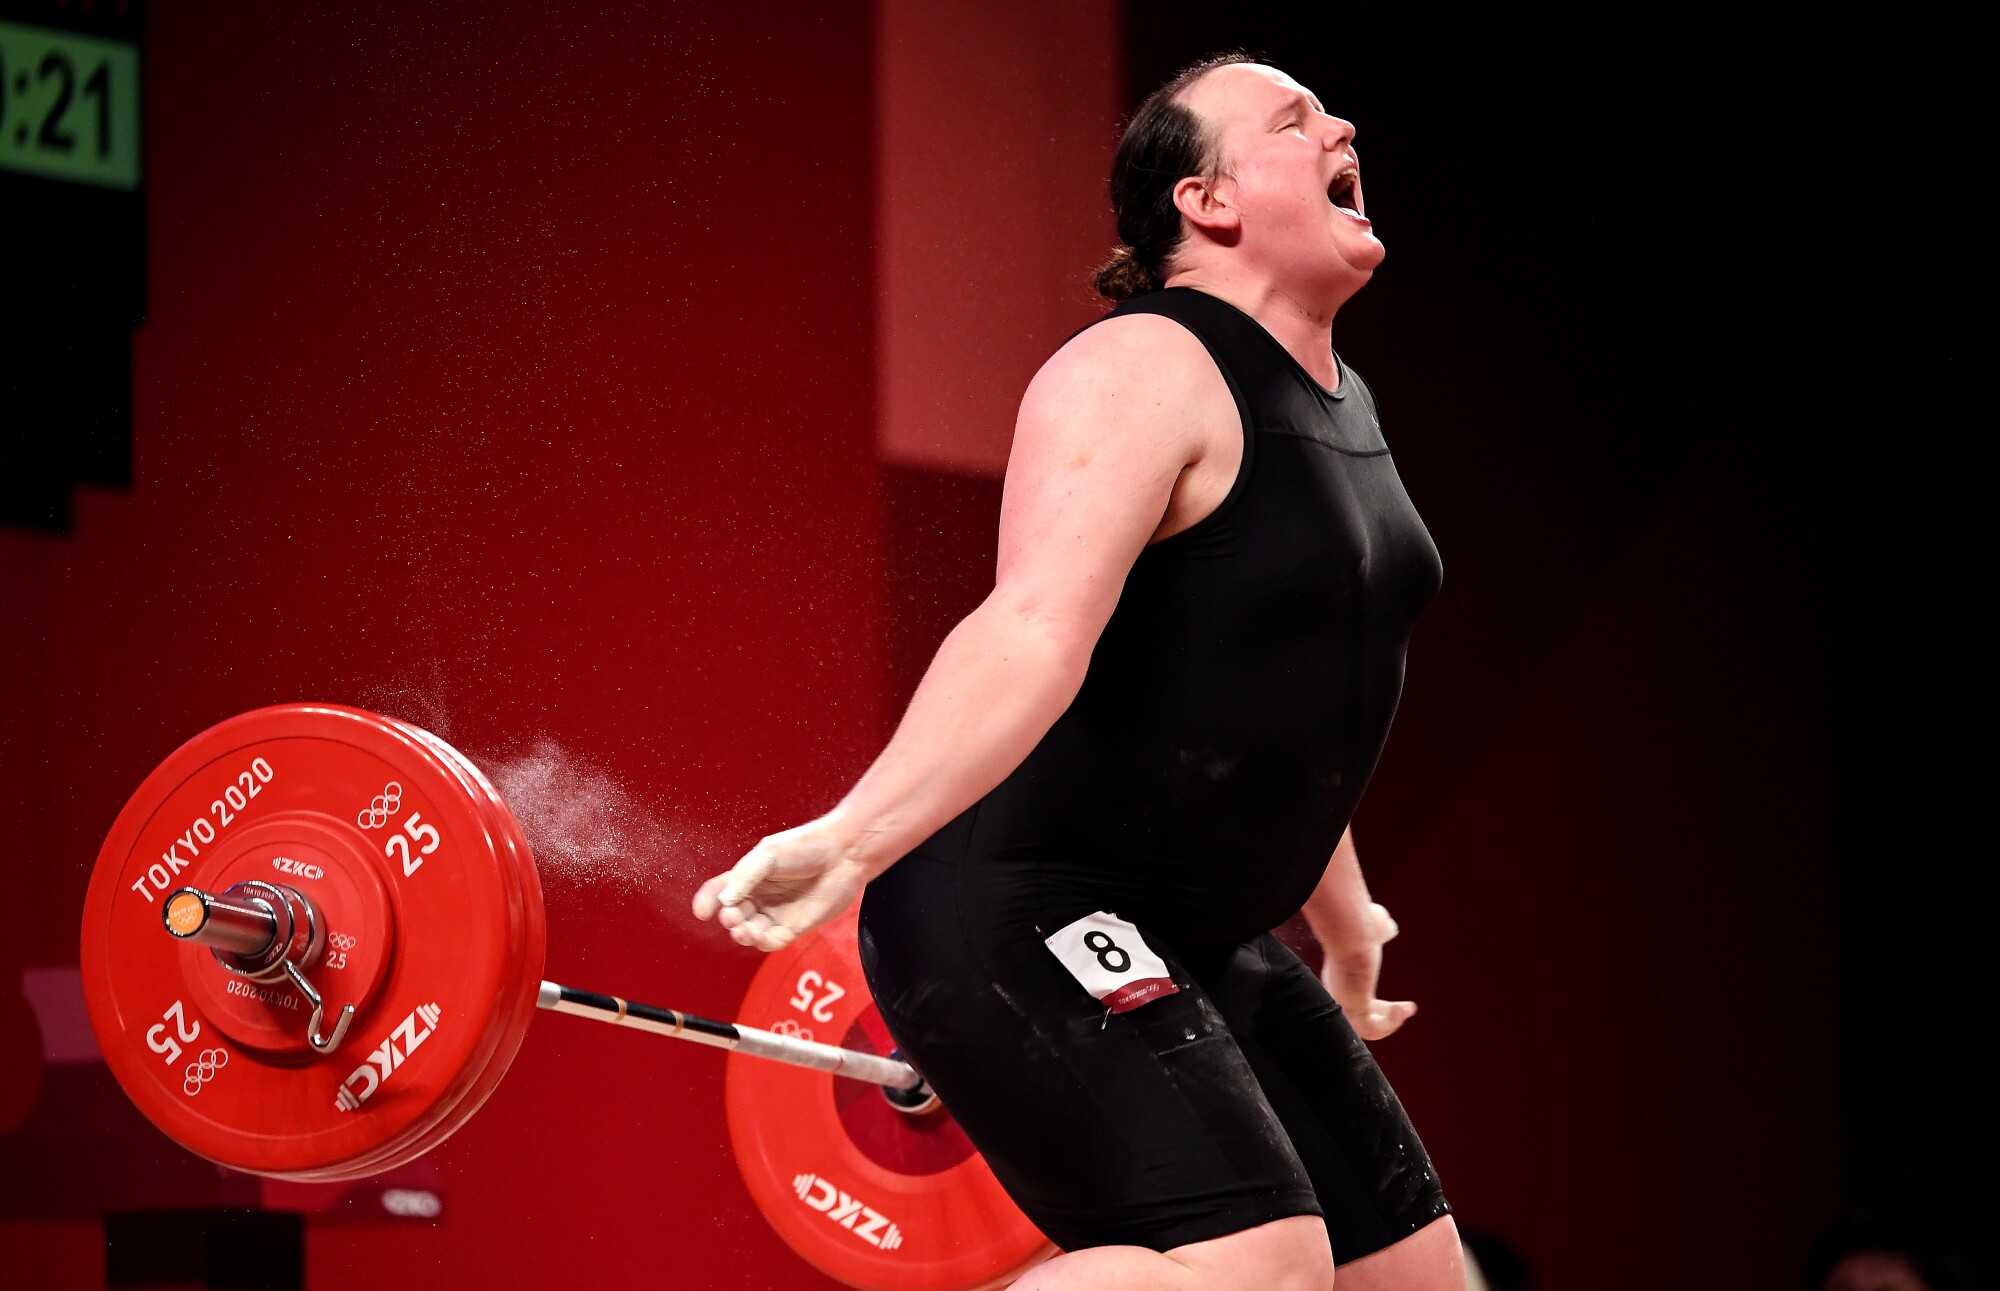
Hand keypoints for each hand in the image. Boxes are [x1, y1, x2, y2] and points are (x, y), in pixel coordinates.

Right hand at [692, 817, 870, 951]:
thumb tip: (725, 901)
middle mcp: (760, 896)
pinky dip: (763, 942)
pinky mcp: (795, 927)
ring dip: (743, 934)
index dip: (708, 901)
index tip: (701, 912)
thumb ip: (745, 876)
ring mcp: (777, 913)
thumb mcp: (768, 854)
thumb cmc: (806, 846)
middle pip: (735, 914)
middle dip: (730, 919)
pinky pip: (773, 941)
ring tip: (744, 930)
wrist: (843, 853)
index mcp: (749, 877)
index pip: (721, 891)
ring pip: (751, 932)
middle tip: (732, 917)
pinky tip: (760, 937)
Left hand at [1317, 902, 1416, 1040]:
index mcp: (1340, 978)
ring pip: (1367, 1028)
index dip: (1378, 1005)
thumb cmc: (1359, 927)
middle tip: (1407, 1008)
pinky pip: (1373, 1028)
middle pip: (1361, 1017)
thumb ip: (1381, 931)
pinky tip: (1404, 1008)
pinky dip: (1392, 1022)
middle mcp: (1339, 994)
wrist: (1351, 934)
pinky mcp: (1354, 1010)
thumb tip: (1388, 927)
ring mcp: (1345, 1004)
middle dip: (1387, 1014)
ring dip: (1391, 1022)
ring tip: (1408, 1009)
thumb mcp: (1373, 930)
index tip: (1398, 1003)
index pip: (1356, 1000)